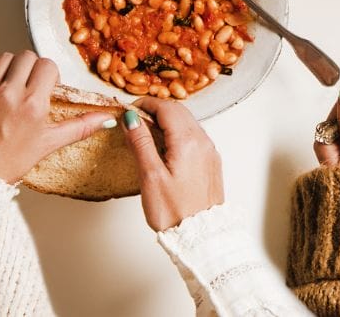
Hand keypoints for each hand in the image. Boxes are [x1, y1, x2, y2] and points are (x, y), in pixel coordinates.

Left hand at [0, 51, 114, 181]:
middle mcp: (8, 94)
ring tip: (16, 86)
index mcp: (31, 104)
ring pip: (5, 59)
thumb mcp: (48, 144)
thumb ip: (80, 127)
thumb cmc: (7, 162)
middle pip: (27, 57)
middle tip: (33, 84)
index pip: (48, 65)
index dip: (52, 74)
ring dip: (14, 68)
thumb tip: (105, 120)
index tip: (49, 86)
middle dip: (34, 67)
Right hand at [123, 97, 222, 230]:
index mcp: (189, 141)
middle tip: (134, 119)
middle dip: (156, 110)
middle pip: (179, 112)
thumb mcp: (150, 175)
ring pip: (188, 123)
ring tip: (145, 133)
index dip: (146, 104)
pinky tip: (163, 147)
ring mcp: (210, 151)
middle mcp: (204, 142)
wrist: (201, 235)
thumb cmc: (174, 210)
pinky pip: (194, 137)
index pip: (167, 108)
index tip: (129, 109)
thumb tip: (132, 118)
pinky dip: (177, 133)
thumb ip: (141, 143)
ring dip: (167, 121)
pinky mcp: (211, 161)